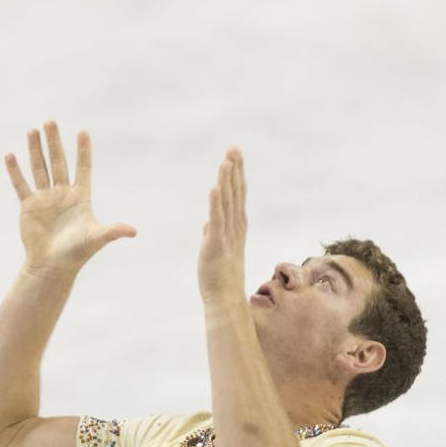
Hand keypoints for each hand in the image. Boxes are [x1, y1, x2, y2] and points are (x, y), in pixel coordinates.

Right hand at [6, 121, 135, 276]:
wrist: (52, 267)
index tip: (83, 132)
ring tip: (32, 130)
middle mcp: (62, 193)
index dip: (83, 152)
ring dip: (35, 150)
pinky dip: (15, 171)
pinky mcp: (28, 206)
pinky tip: (10, 155)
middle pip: (58, 162)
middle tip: (50, 122)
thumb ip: (112, 232)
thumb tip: (133, 231)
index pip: (82, 168)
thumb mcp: (96, 239)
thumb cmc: (76, 254)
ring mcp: (44, 198)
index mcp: (80, 197)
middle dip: (54, 143)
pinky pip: (21, 184)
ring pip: (39, 168)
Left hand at [198, 147, 247, 311]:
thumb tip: (208, 224)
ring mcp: (227, 235)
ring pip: (227, 203)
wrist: (224, 298)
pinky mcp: (216, 245)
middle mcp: (235, 227)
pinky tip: (214, 188)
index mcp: (236, 226)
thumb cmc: (220, 275)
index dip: (236, 174)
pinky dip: (215, 204)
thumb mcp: (216, 248)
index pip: (237, 195)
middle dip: (234, 170)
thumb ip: (214, 233)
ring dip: (226, 181)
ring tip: (226, 161)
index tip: (234, 154)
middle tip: (234, 148)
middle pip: (235, 193)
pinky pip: (216, 221)